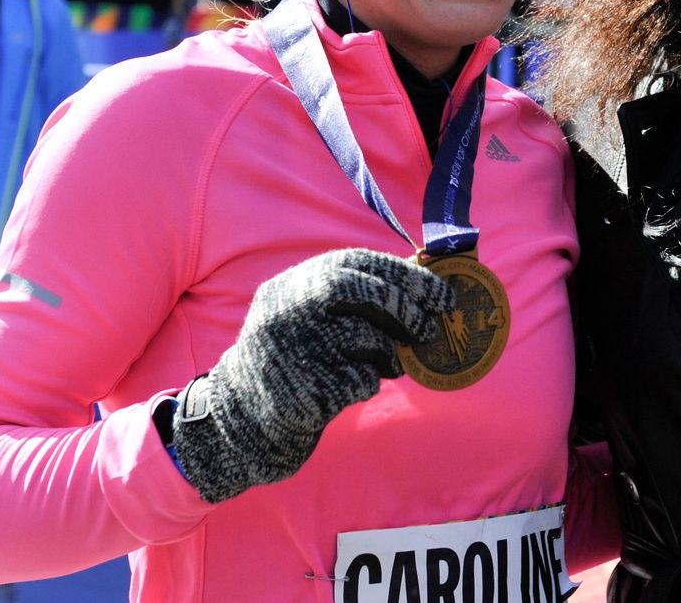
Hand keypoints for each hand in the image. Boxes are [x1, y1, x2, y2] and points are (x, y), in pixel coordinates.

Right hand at [171, 248, 455, 502]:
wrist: (241, 418)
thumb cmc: (295, 360)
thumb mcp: (310, 316)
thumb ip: (354, 297)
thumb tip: (424, 284)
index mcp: (293, 284)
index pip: (357, 263)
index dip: (405, 275)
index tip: (440, 293)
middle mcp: (288, 308)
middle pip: (361, 291)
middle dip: (404, 308)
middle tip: (428, 329)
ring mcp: (293, 348)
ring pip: (366, 338)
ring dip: (389, 353)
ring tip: (387, 365)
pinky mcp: (304, 390)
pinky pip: (359, 380)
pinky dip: (367, 383)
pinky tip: (352, 388)